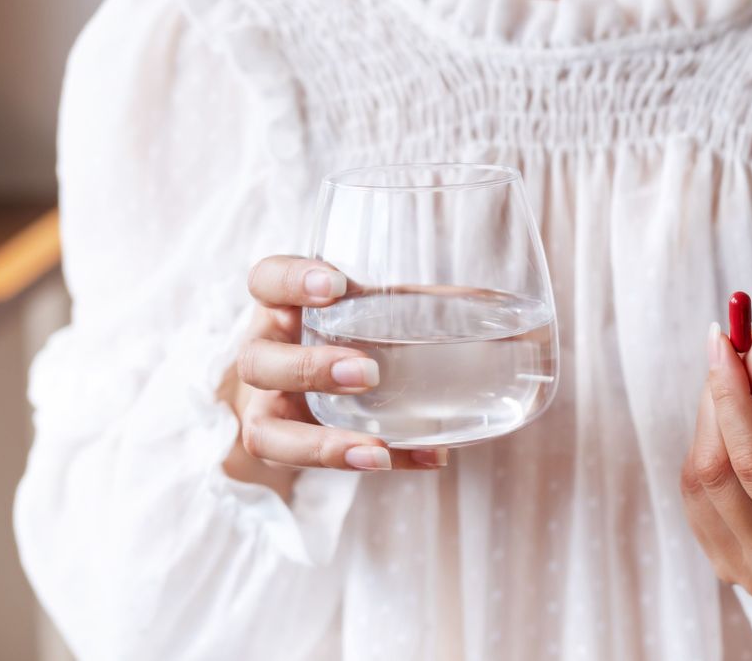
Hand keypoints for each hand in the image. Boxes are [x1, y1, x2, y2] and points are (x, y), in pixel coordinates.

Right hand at [221, 255, 446, 491]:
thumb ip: (416, 307)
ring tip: (377, 448)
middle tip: (367, 372)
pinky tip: (422, 458)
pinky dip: (367, 465)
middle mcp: (263, 356)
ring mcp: (265, 409)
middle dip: (309, 370)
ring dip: (322, 443)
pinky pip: (312, 471)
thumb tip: (494, 312)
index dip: (291, 281)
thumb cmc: (347, 336)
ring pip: (264, 431)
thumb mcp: (370, 312)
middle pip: (257, 362)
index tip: (336, 285)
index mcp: (281, 309)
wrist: (302, 391)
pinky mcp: (284, 450)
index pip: (266, 280)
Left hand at [680, 325, 751, 595]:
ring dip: (708, 422)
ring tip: (737, 388)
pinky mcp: (726, 564)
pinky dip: (705, 450)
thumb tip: (750, 353)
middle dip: (717, 403)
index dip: (733, 399)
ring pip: (698, 483)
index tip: (725, 344)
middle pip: (718, 474)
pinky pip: (694, 497)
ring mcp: (749, 575)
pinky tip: (729, 428)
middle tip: (727, 352)